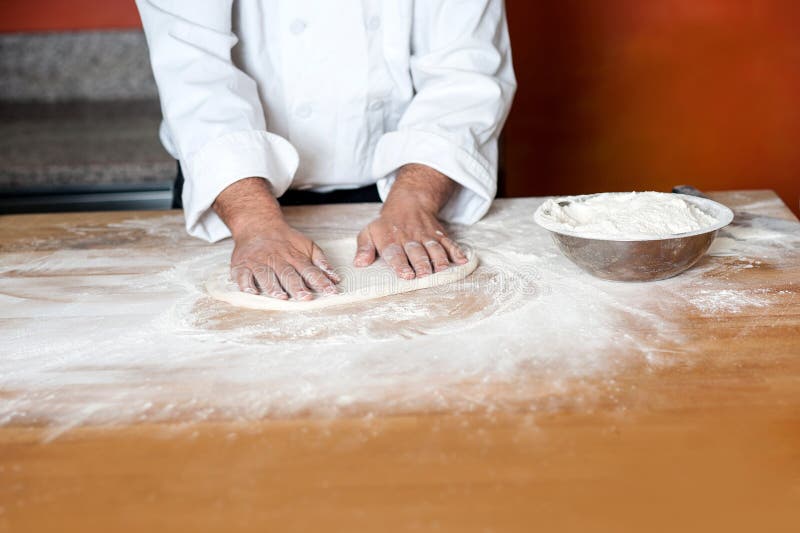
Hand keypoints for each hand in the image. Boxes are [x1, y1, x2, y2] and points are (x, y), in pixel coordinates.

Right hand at [214, 178, 338, 299]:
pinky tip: (252, 293)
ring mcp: (259, 262)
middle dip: (297, 286)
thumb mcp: (307, 246)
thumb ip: (321, 262)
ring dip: (273, 287)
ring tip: (281, 297)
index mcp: (295, 257)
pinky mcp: (242, 265)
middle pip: (288, 274)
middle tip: (305, 297)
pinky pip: (243, 275)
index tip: (330, 292)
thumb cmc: (285, 240)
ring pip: (266, 275)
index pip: (310, 270)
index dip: (320, 281)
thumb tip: (335, 278)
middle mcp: (277, 259)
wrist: (258, 224)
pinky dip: (246, 284)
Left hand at [354, 164, 467, 278]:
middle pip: (417, 252)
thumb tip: (359, 263)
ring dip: (439, 259)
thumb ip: (364, 248)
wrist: (409, 202)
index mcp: (391, 239)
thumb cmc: (387, 225)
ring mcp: (426, 236)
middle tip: (424, 274)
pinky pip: (449, 242)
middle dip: (421, 263)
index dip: (400, 264)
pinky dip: (456, 251)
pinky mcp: (439, 235)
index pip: (395, 252)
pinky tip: (462, 260)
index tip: (405, 275)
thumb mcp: (369, 232)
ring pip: (434, 248)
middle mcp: (409, 238)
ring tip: (442, 270)